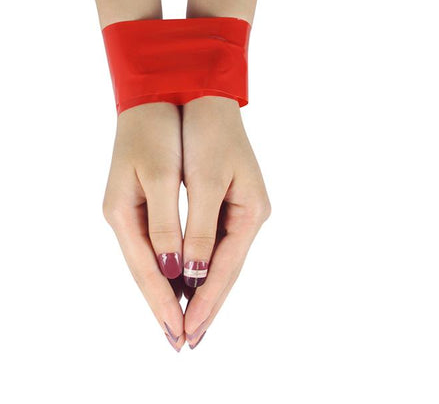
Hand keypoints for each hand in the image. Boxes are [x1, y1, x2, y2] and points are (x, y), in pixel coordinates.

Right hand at [102, 103, 184, 350]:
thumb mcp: (163, 173)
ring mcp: (127, 211)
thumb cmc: (158, 129)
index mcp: (123, 211)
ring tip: (185, 319)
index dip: (165, 302)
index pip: (148, 269)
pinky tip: (179, 278)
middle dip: (166, 305)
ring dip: (167, 290)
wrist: (151, 95)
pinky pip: (154, 245)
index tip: (182, 332)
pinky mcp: (138, 204)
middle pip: (146, 271)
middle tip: (183, 341)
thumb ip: (169, 223)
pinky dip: (168, 266)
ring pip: (150, 261)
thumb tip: (174, 269)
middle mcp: (121, 217)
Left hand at [181, 96, 270, 348]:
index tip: (188, 330)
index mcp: (250, 211)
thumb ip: (198, 230)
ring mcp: (241, 210)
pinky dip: (200, 265)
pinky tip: (188, 281)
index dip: (206, 300)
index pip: (225, 268)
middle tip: (187, 340)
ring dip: (203, 289)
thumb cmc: (207, 133)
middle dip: (206, 304)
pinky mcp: (228, 204)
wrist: (207, 98)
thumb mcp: (205, 180)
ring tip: (187, 320)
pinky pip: (214, 244)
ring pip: (220, 261)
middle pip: (227, 270)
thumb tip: (189, 274)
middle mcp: (250, 216)